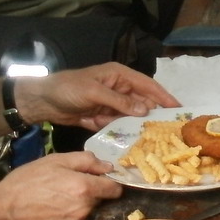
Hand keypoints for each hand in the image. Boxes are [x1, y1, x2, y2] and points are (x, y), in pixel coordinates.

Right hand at [0, 152, 122, 219]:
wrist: (5, 210)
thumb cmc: (28, 180)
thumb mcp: (56, 160)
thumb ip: (86, 161)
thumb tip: (107, 166)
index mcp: (85, 188)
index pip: (114, 189)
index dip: (109, 182)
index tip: (100, 179)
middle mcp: (85, 209)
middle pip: (98, 199)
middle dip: (88, 192)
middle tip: (66, 185)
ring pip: (86, 212)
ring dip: (78, 205)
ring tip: (55, 199)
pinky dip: (68, 217)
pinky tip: (51, 211)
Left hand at [16, 63, 179, 131]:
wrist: (42, 101)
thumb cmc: (68, 88)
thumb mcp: (94, 92)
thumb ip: (119, 102)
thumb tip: (145, 110)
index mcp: (119, 75)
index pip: (147, 85)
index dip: (163, 96)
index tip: (178, 108)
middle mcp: (118, 89)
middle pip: (142, 102)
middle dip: (154, 115)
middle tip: (170, 129)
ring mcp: (110, 104)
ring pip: (131, 116)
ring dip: (139, 126)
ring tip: (155, 140)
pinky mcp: (101, 117)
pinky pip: (117, 126)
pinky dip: (123, 133)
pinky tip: (133, 143)